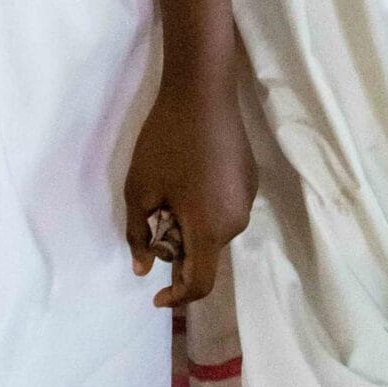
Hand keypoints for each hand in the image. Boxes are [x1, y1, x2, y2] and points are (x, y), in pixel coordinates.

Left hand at [123, 73, 254, 308]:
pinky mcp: (249, 178)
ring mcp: (248, 198)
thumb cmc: (166, 141)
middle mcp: (237, 220)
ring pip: (216, 230)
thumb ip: (138, 234)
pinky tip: (187, 177)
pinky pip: (225, 207)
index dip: (177, 296)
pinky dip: (205, 208)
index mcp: (211, 230)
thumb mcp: (139, 188)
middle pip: (207, 254)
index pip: (199, 282)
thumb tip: (143, 268)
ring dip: (191, 227)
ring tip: (167, 195)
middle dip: (178, 250)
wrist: (202, 90)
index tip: (155, 296)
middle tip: (152, 223)